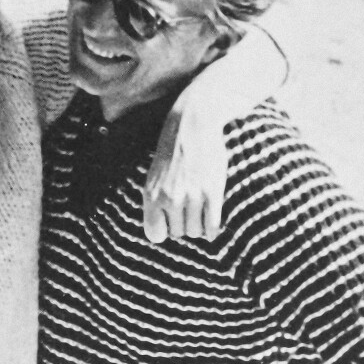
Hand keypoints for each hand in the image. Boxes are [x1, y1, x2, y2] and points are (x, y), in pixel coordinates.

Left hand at [143, 93, 227, 242]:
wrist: (191, 127)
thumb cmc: (172, 156)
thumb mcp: (154, 179)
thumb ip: (155, 205)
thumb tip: (160, 235)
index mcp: (151, 195)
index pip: (154, 234)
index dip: (163, 230)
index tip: (169, 221)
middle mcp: (170, 198)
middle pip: (178, 233)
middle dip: (182, 224)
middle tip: (186, 209)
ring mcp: (192, 196)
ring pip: (195, 232)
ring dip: (197, 225)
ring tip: (197, 211)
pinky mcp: (212, 192)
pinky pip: (212, 225)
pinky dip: (211, 231)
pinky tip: (211, 228)